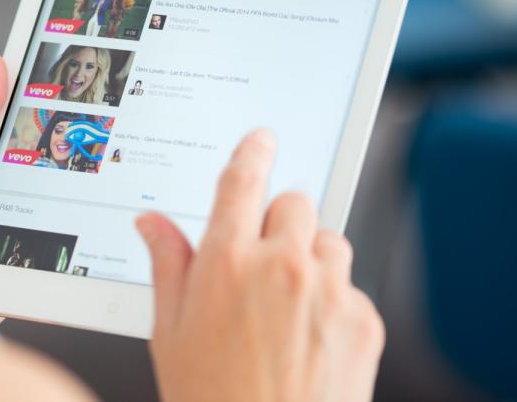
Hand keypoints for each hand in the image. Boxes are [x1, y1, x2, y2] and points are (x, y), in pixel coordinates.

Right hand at [137, 130, 384, 401]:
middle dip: (279, 220)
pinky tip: (309, 339)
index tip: (260, 139)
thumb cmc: (211, 399)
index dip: (251, 152)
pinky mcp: (364, 319)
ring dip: (310, 257)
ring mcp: (329, 291)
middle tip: (262, 257)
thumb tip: (152, 224)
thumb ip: (167, 266)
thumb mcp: (169, 334)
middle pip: (294, 202)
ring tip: (287, 305)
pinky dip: (334, 300)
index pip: (241, 181)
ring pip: (328, 240)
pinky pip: (351, 285)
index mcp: (226, 263)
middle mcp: (281, 266)